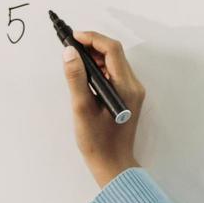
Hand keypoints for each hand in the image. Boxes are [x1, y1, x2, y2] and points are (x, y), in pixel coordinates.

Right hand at [61, 29, 144, 184]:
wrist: (113, 164)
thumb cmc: (98, 142)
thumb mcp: (82, 108)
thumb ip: (76, 78)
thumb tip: (69, 52)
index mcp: (126, 87)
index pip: (112, 50)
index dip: (92, 38)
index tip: (73, 37)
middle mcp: (133, 86)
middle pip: (115, 53)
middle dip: (93, 45)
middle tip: (71, 47)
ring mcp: (132, 91)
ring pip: (115, 62)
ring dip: (95, 56)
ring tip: (75, 59)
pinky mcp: (128, 96)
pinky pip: (115, 73)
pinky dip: (100, 68)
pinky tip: (85, 74)